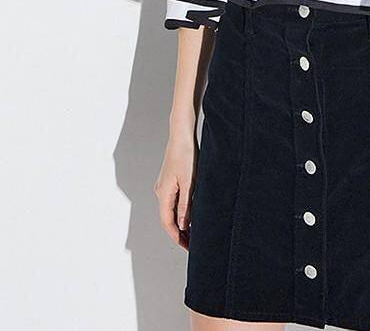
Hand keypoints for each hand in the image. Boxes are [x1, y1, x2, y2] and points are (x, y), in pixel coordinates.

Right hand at [153, 135, 197, 250]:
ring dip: (182, 222)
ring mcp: (165, 186)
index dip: (178, 237)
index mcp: (163, 194)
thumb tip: (184, 226)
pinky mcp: (170, 180)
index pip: (168, 223)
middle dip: (180, 233)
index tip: (188, 248)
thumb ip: (186, 205)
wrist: (182, 135)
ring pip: (172, 210)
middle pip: (169, 219)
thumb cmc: (186, 155)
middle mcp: (161, 192)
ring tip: (195, 233)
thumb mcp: (189, 182)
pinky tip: (192, 214)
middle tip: (192, 245)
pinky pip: (174, 201)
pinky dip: (182, 211)